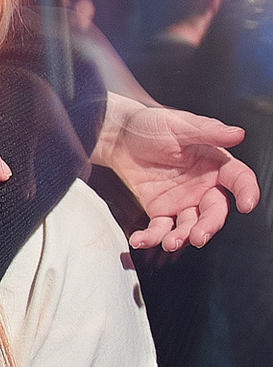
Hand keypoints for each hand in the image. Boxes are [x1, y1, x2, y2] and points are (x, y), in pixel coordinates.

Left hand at [96, 94, 259, 249]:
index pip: (238, 180)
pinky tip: (142, 239)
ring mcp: (182, 201)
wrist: (119, 136)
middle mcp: (203, 186)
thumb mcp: (180, 124)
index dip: (246, 191)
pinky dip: (152, 238)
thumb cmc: (152, 125)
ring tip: (170, 242)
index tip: (247, 204)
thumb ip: (208, 131)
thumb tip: (237, 134)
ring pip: (189, 226)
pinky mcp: (160, 211)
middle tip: (198, 236)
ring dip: (182, 238)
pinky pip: (160, 229)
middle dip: (208, 226)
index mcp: (215, 164)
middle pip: (214, 211)